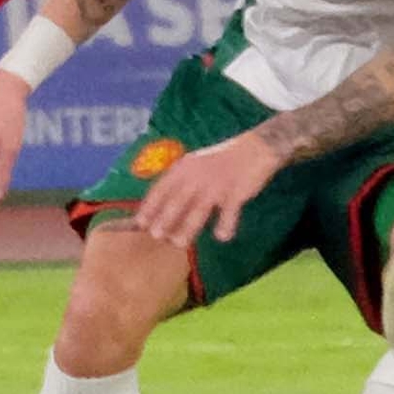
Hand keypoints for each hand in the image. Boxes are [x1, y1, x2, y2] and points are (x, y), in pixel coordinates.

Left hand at [129, 129, 281, 245]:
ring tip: (180, 243)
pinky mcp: (236, 192)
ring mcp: (217, 184)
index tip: (139, 222)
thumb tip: (160, 208)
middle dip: (164, 218)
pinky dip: (226, 225)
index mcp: (184, 167)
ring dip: (188, 228)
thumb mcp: (195, 165)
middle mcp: (197, 175)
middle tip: (156, 235)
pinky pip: (229, 212)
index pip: (161, 188)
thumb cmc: (220, 161)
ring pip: (199, 209)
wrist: (255, 149)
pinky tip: (222, 236)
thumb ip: (180, 183)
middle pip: (177, 200)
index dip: (150, 206)